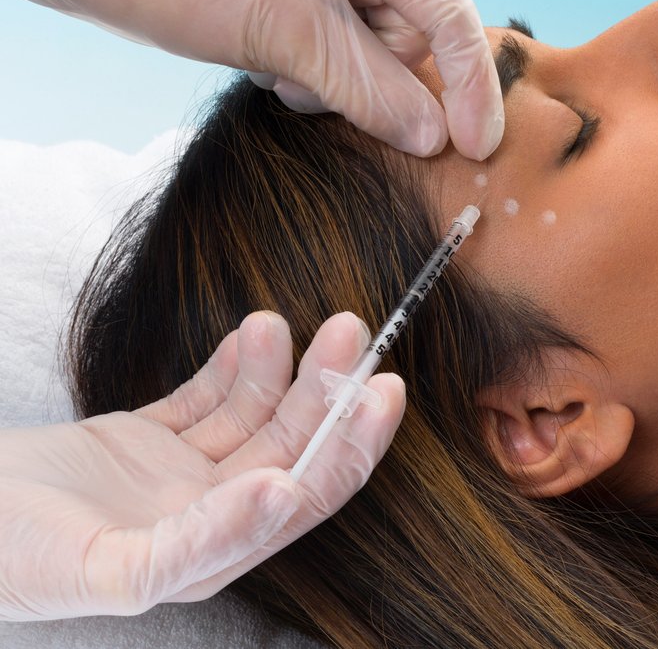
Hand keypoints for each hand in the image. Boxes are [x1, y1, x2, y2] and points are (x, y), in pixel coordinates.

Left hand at [0, 0, 502, 158]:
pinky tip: (269, 60)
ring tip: (276, 64)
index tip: (476, 146)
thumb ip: (373, 92)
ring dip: (332, 81)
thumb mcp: (293, 39)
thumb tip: (434, 138)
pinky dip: (311, 74)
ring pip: (372, 56)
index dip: (468, 85)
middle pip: (410, 39)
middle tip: (311, 83)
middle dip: (371, 79)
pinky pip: (338, 54)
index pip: (447, 13)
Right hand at [0, 311, 403, 619]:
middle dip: (325, 391)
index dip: (352, 445)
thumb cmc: (13, 557)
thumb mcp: (112, 569)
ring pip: (253, 415)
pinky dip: (232, 365)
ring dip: (277, 368)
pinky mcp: (146, 438)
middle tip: (352, 332)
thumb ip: (204, 542)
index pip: (308, 495)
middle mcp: (208, 512)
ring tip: (278, 323)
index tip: (384, 391)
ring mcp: (177, 473)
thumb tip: (285, 495)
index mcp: (214, 554)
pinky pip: (206, 396)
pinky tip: (252, 334)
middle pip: (290, 446)